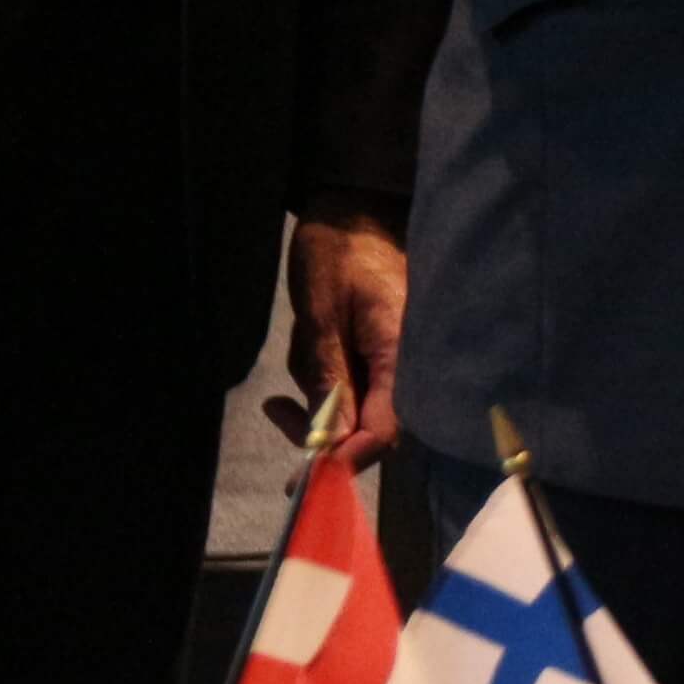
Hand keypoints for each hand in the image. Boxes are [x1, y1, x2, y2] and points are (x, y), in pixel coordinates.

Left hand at [288, 203, 411, 467]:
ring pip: (357, 407)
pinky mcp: (381, 351)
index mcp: (402, 353)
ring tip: (299, 345)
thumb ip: (328, 378)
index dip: (345, 460)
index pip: (382, 431)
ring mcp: (395, 357)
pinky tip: (307, 346)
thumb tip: (327, 443)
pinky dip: (324, 380)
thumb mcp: (321, 315)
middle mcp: (407, 363)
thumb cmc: (339, 251)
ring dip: (319, 395)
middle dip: (322, 428)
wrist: (356, 206)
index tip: (302, 477)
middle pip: (371, 428)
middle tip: (276, 409)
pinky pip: (354, 384)